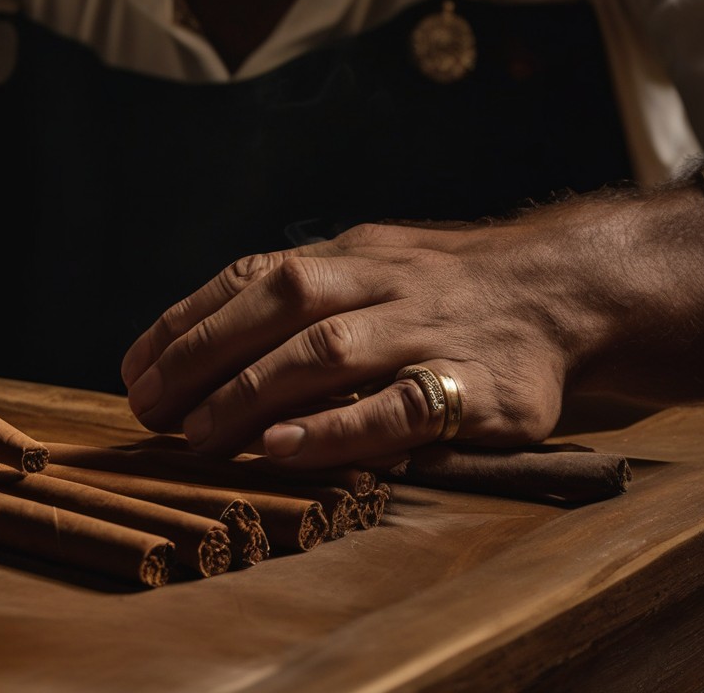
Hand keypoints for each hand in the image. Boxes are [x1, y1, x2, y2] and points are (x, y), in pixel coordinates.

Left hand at [121, 218, 602, 469]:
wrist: (569, 288)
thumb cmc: (449, 289)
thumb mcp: (375, 265)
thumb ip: (306, 295)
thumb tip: (205, 336)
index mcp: (352, 253)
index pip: (252, 276)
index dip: (187, 321)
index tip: (134, 368)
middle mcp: (384, 282)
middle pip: (279, 304)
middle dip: (202, 355)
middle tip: (147, 408)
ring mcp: (429, 331)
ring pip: (329, 351)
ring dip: (252, 392)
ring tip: (196, 436)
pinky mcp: (478, 389)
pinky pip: (398, 408)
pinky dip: (335, 430)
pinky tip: (280, 450)